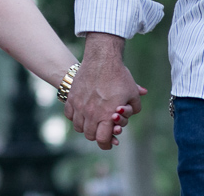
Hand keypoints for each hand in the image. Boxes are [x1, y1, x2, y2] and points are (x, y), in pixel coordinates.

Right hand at [65, 33, 145, 149]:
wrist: (102, 58)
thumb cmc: (119, 76)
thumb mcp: (133, 93)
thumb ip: (134, 108)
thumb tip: (131, 113)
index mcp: (107, 115)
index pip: (102, 140)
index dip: (106, 144)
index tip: (109, 142)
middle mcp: (91, 113)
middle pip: (90, 135)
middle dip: (97, 135)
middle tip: (102, 129)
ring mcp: (79, 105)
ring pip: (78, 127)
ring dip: (85, 127)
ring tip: (92, 120)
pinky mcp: (72, 97)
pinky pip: (69, 115)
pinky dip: (75, 117)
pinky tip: (82, 112)